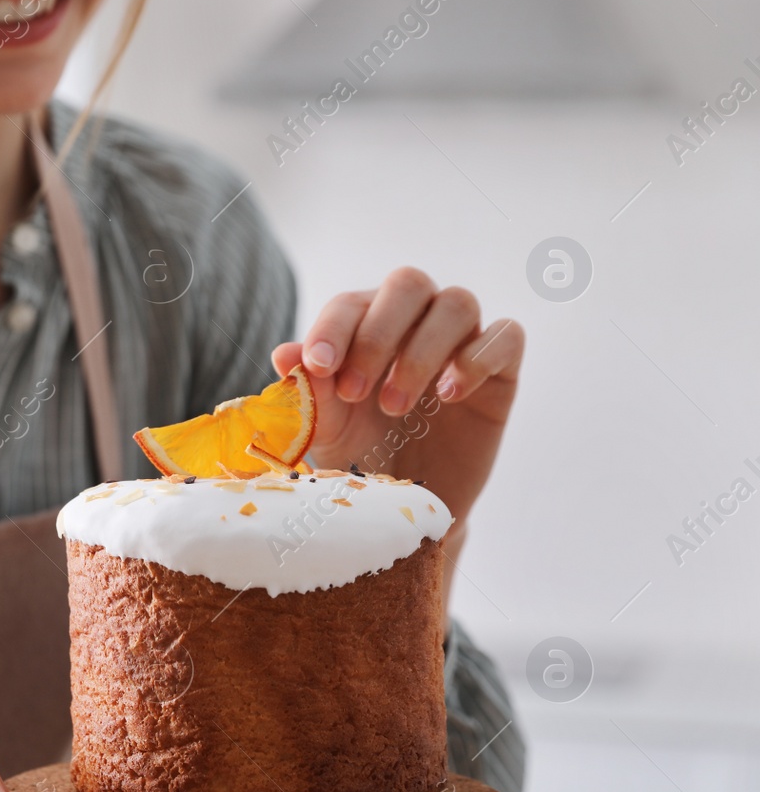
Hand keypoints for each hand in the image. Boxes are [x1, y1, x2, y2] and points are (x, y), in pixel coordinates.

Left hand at [270, 267, 523, 552]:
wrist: (407, 508)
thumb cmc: (362, 455)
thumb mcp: (327, 428)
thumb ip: (309, 391)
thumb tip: (284, 355)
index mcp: (366, 327)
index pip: (351, 303)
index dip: (333, 327)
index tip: (318, 366)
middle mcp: (416, 324)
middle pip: (409, 283)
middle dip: (378, 333)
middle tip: (354, 392)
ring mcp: (461, 344)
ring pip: (458, 303)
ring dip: (421, 351)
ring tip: (395, 406)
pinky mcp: (500, 374)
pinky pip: (507, 336)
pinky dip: (477, 357)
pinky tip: (448, 396)